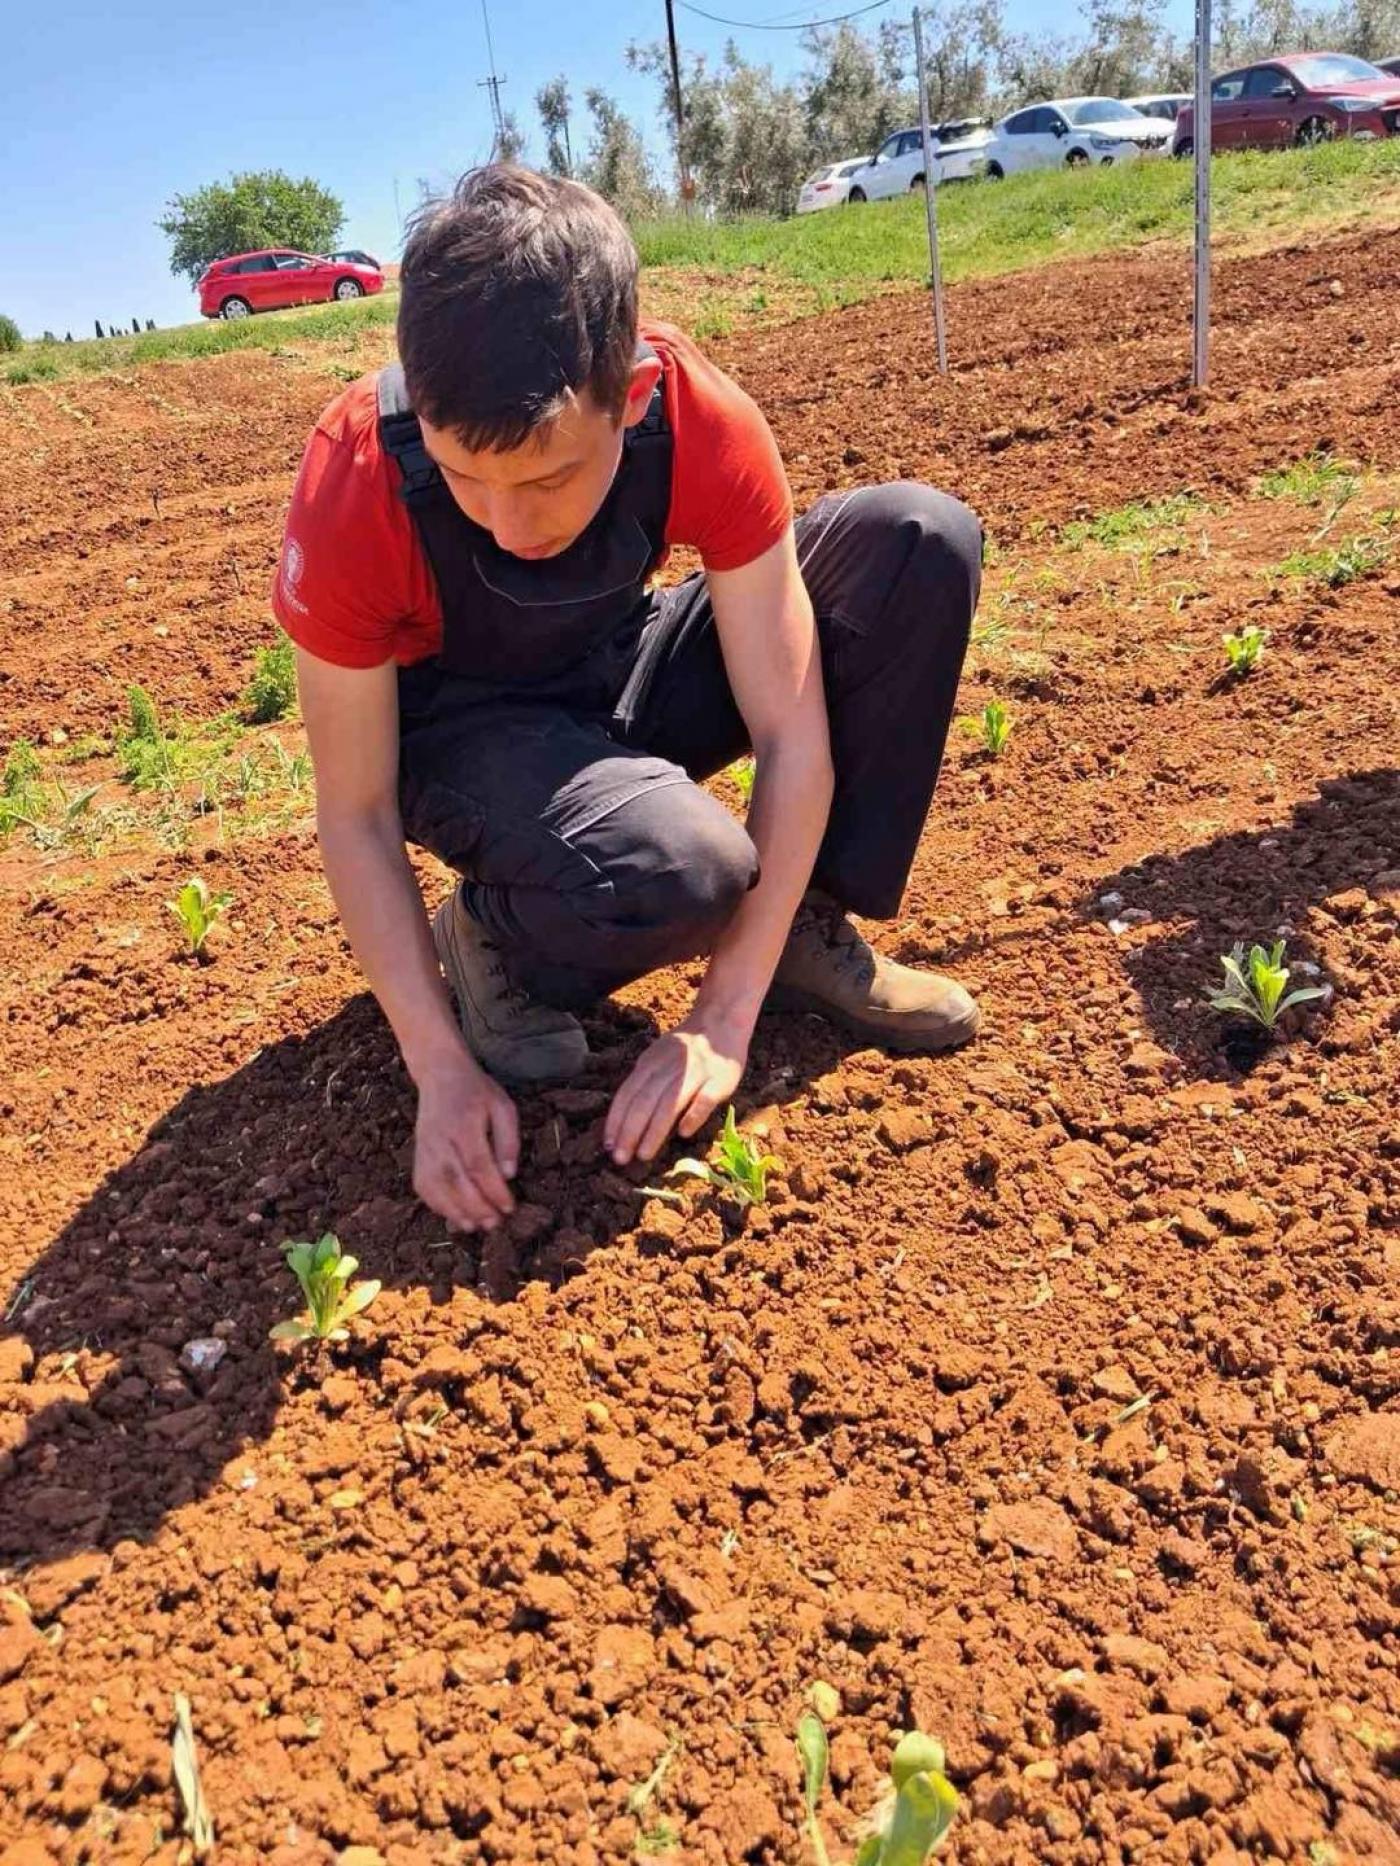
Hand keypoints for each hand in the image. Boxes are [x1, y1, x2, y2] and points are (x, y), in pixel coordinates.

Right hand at [412, 1049, 518, 1231]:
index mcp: (463, 1124)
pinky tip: (454, 1216)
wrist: (440, 1074)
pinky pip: (423, 1186)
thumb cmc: (476, 1091)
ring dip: (454, 1211)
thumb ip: (508, 1139)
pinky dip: (436, 1205)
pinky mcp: (417, 1155)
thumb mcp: (502, 1106)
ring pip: (435, 1187)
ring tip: (475, 1226)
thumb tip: (509, 1174)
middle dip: (476, 1207)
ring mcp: (425, 1148)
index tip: (509, 1207)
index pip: (478, 1164)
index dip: (493, 1190)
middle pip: (455, 1180)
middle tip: (495, 1224)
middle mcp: (440, 1139)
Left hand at [605, 1011, 749, 1165]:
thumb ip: (643, 1083)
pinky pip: (704, 1100)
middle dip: (630, 1132)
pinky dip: (692, 1116)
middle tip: (621, 1159)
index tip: (609, 1145)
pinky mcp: (719, 1079)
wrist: (722, 1021)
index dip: (616, 1120)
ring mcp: (695, 1072)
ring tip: (643, 1154)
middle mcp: (669, 1067)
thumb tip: (623, 1119)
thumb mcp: (657, 1058)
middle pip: (644, 1102)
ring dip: (654, 1130)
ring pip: (670, 1103)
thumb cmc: (686, 1049)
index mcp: (650, 1063)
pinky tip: (683, 1134)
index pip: (627, 1094)